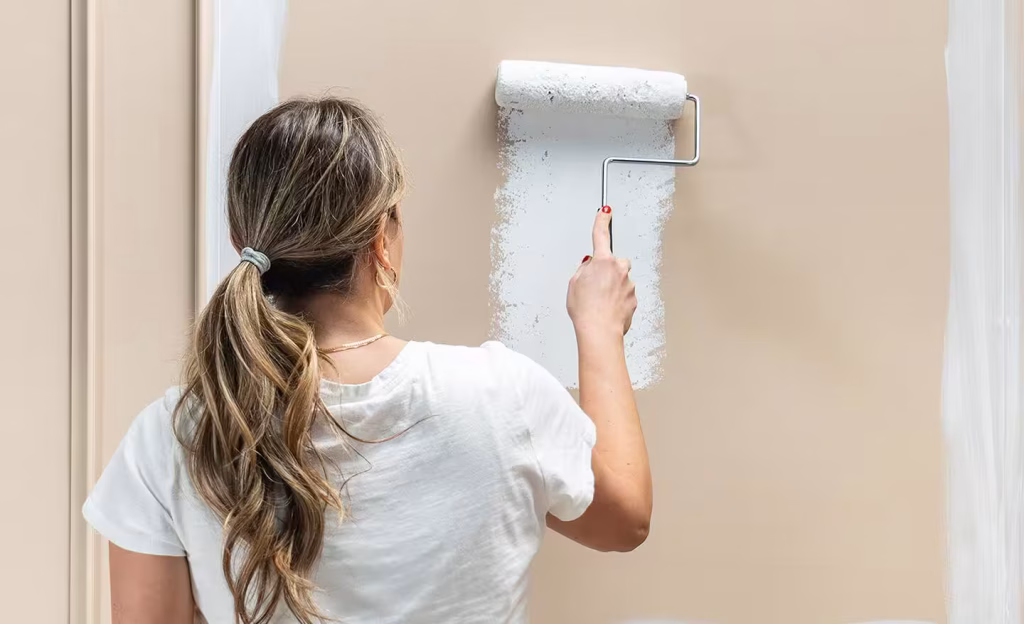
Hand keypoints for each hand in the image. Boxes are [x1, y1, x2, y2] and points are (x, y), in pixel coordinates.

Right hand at [566, 206, 636, 335]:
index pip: (601, 234)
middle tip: (594, 285)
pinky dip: (617, 300)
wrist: (600, 331)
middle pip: (614, 262)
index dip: (602, 220)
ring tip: (599, 302)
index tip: (605, 212)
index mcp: (603, 262)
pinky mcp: (633, 298)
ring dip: (611, 287)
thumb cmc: (586, 310)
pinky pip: (624, 295)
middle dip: (606, 270)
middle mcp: (619, 269)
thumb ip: (584, 270)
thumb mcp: (574, 284)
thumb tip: (590, 267)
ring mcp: (628, 284)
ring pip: (620, 280)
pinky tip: (607, 309)